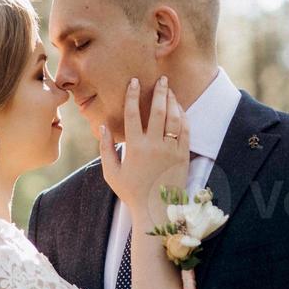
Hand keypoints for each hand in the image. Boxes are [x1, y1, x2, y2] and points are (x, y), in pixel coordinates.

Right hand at [99, 76, 188, 225]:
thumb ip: (106, 149)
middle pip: (158, 110)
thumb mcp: (112, 173)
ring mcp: (171, 150)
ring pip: (174, 118)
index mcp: (135, 148)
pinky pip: (186, 130)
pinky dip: (183, 116)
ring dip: (173, 101)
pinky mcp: (183, 156)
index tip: (133, 81)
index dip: (132, 95)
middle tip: (161, 78)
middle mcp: (155, 146)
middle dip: (160, 91)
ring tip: (170, 90)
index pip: (133, 114)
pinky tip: (179, 109)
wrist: (156, 210)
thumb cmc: (131, 193)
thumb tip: (102, 127)